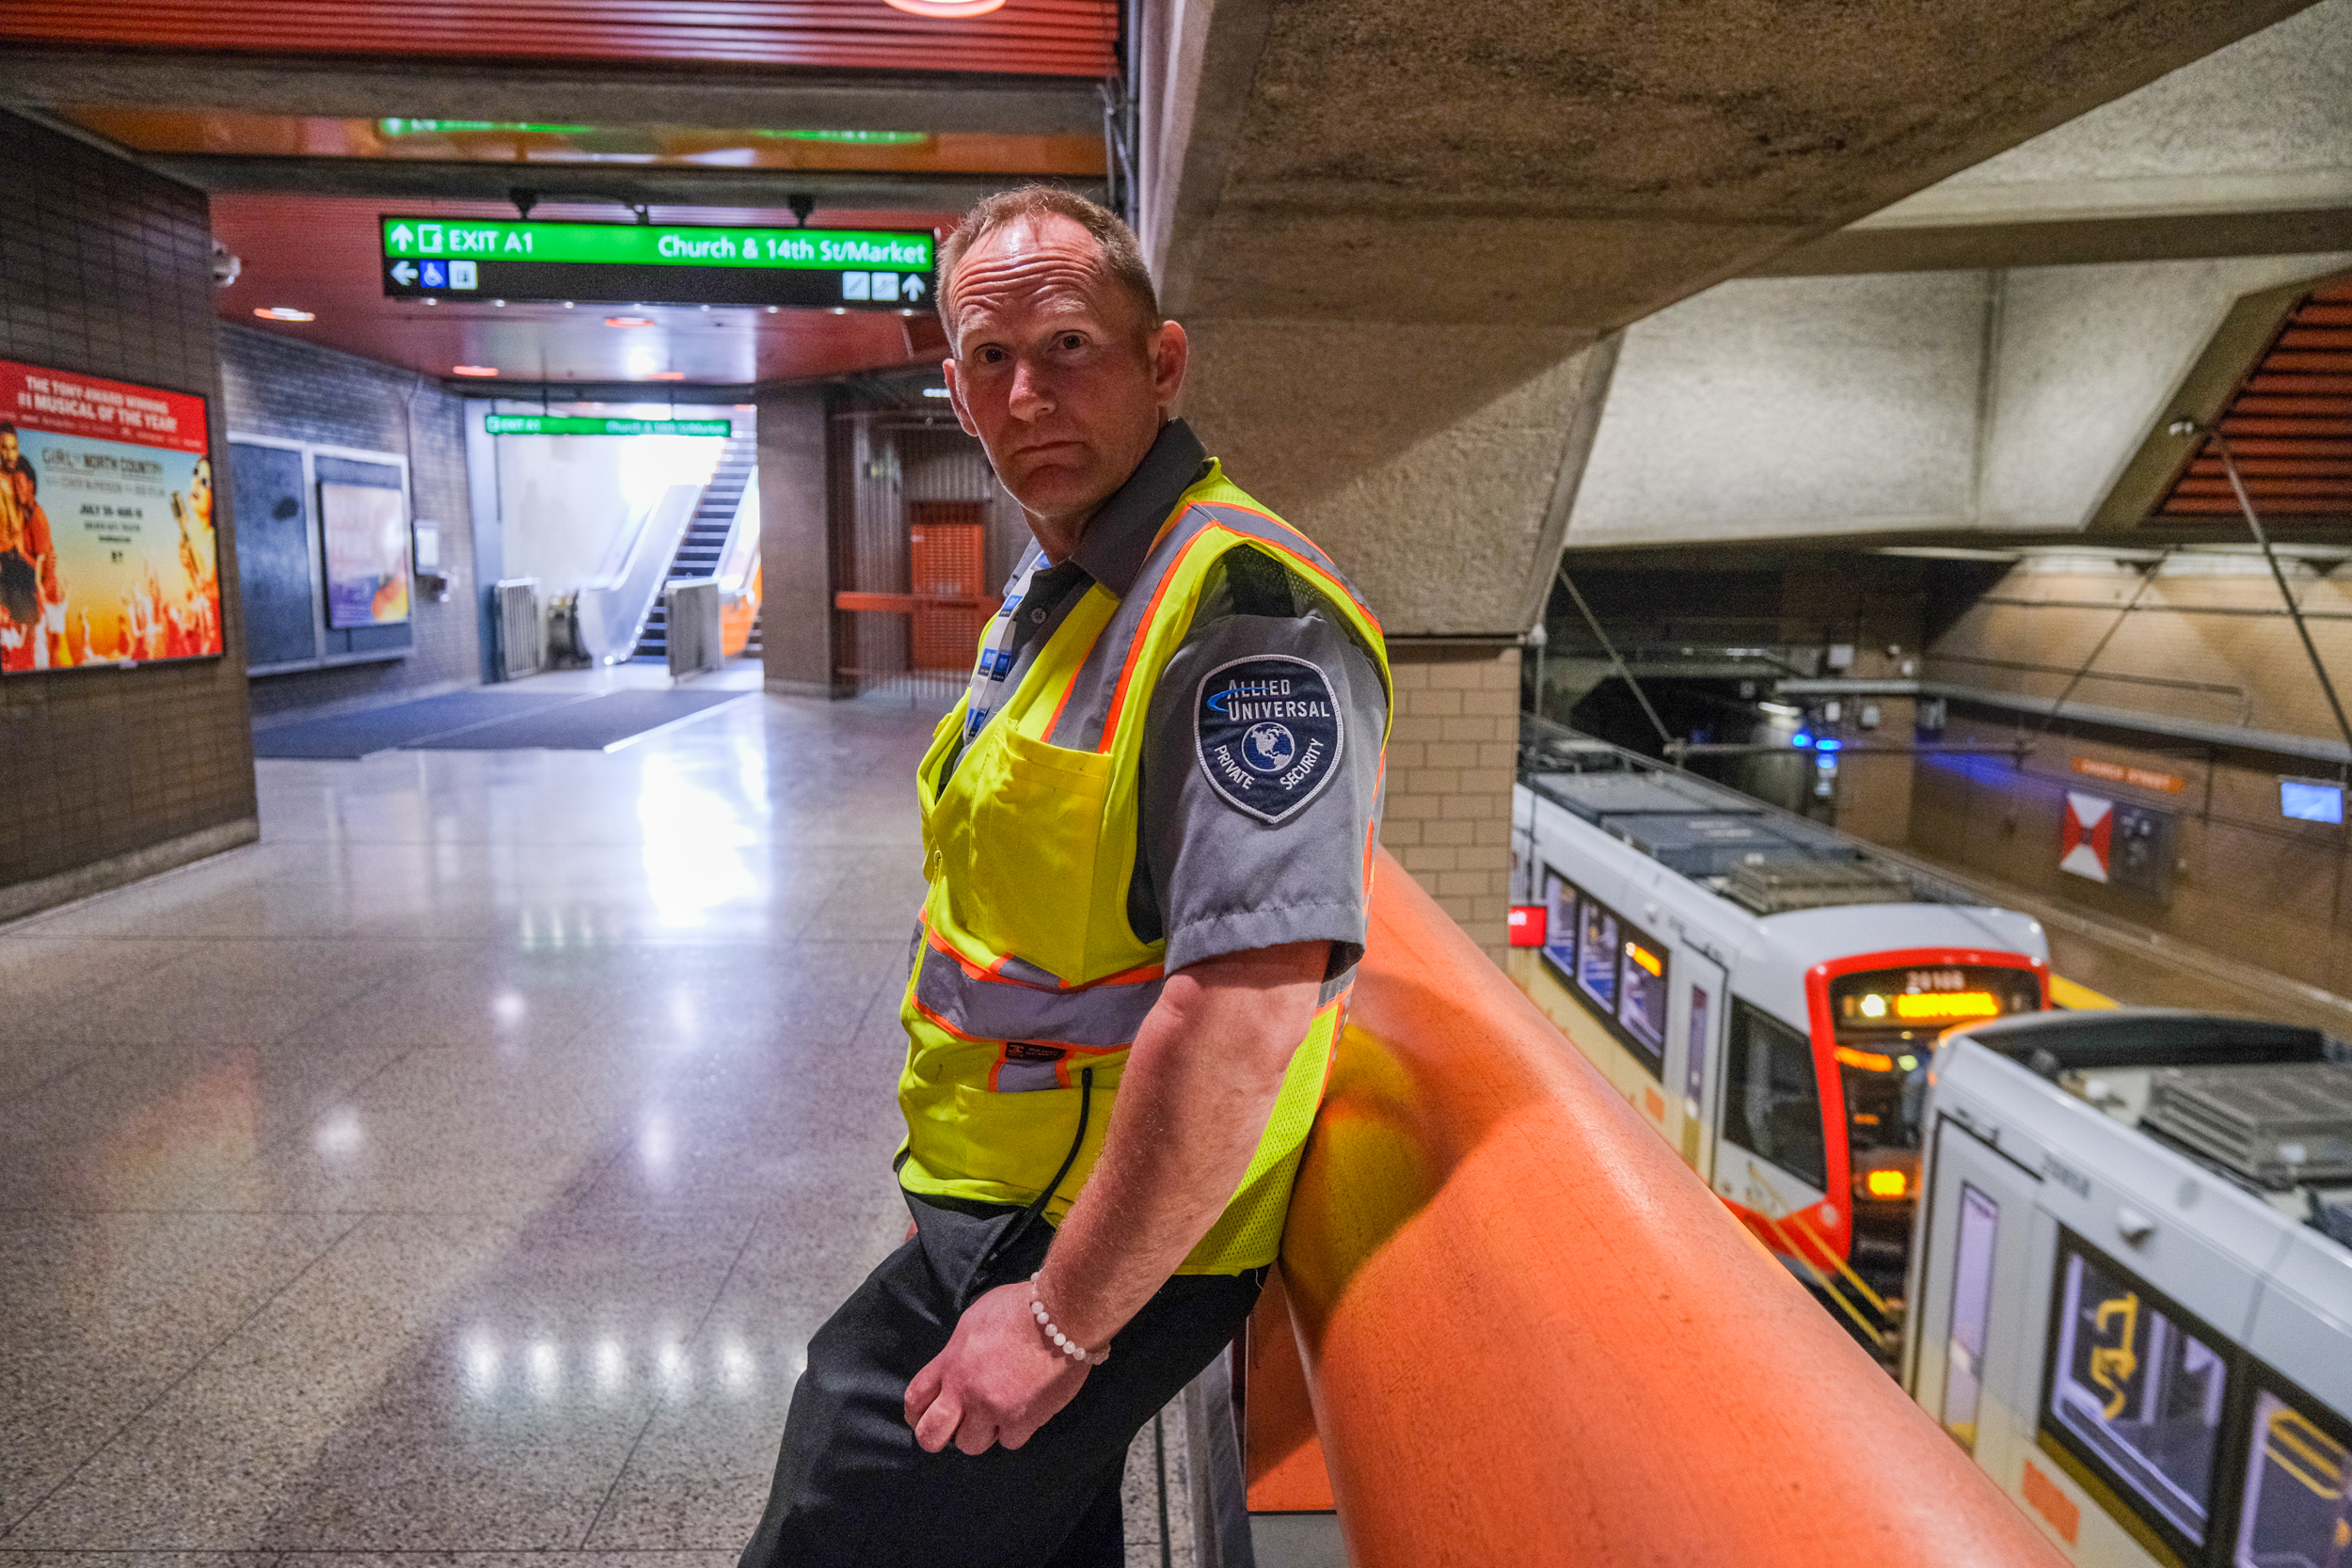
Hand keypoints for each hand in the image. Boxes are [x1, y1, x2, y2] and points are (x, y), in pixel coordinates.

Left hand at [904, 1281, 1089, 1454]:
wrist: (1061, 1316)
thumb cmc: (1019, 1307)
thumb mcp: (973, 1320)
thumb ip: (959, 1351)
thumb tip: (957, 1365)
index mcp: (950, 1363)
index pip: (915, 1398)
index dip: (915, 1413)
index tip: (922, 1415)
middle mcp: (965, 1391)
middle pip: (931, 1435)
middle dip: (937, 1436)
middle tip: (953, 1428)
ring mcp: (994, 1409)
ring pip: (971, 1445)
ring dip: (980, 1433)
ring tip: (994, 1417)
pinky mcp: (1023, 1420)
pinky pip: (1009, 1442)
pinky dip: (1014, 1431)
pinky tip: (1022, 1413)